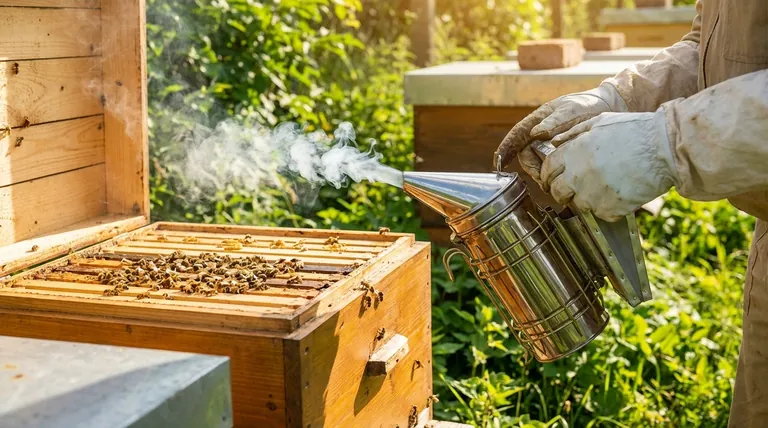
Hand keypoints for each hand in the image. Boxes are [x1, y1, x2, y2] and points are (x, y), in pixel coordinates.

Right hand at [494, 83, 626, 183]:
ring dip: (544, 173)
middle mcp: (540, 133)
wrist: (609, 108)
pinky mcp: (562, 153)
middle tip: (544, 180)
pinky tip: (562, 180)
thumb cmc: (587, 105)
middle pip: (527, 155)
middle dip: (532, 169)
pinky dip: (554, 174)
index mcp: (538, 120)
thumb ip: (554, 121)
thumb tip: (535, 133)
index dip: (506, 149)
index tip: (498, 162)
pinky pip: (552, 165)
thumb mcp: (571, 109)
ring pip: (539, 162)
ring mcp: (550, 144)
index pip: (517, 136)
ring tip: (554, 182)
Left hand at [541, 110, 676, 221]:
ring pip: (578, 204)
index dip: (548, 175)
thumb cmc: (634, 130)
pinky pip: (600, 213)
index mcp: (573, 152)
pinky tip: (620, 193)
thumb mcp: (600, 122)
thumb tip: (554, 141)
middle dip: (561, 191)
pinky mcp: (609, 209)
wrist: (665, 147)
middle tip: (572, 189)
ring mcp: (593, 194)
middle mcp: (578, 175)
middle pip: (557, 192)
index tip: (552, 178)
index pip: (547, 170)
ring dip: (586, 198)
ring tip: (604, 186)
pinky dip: (608, 207)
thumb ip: (573, 133)